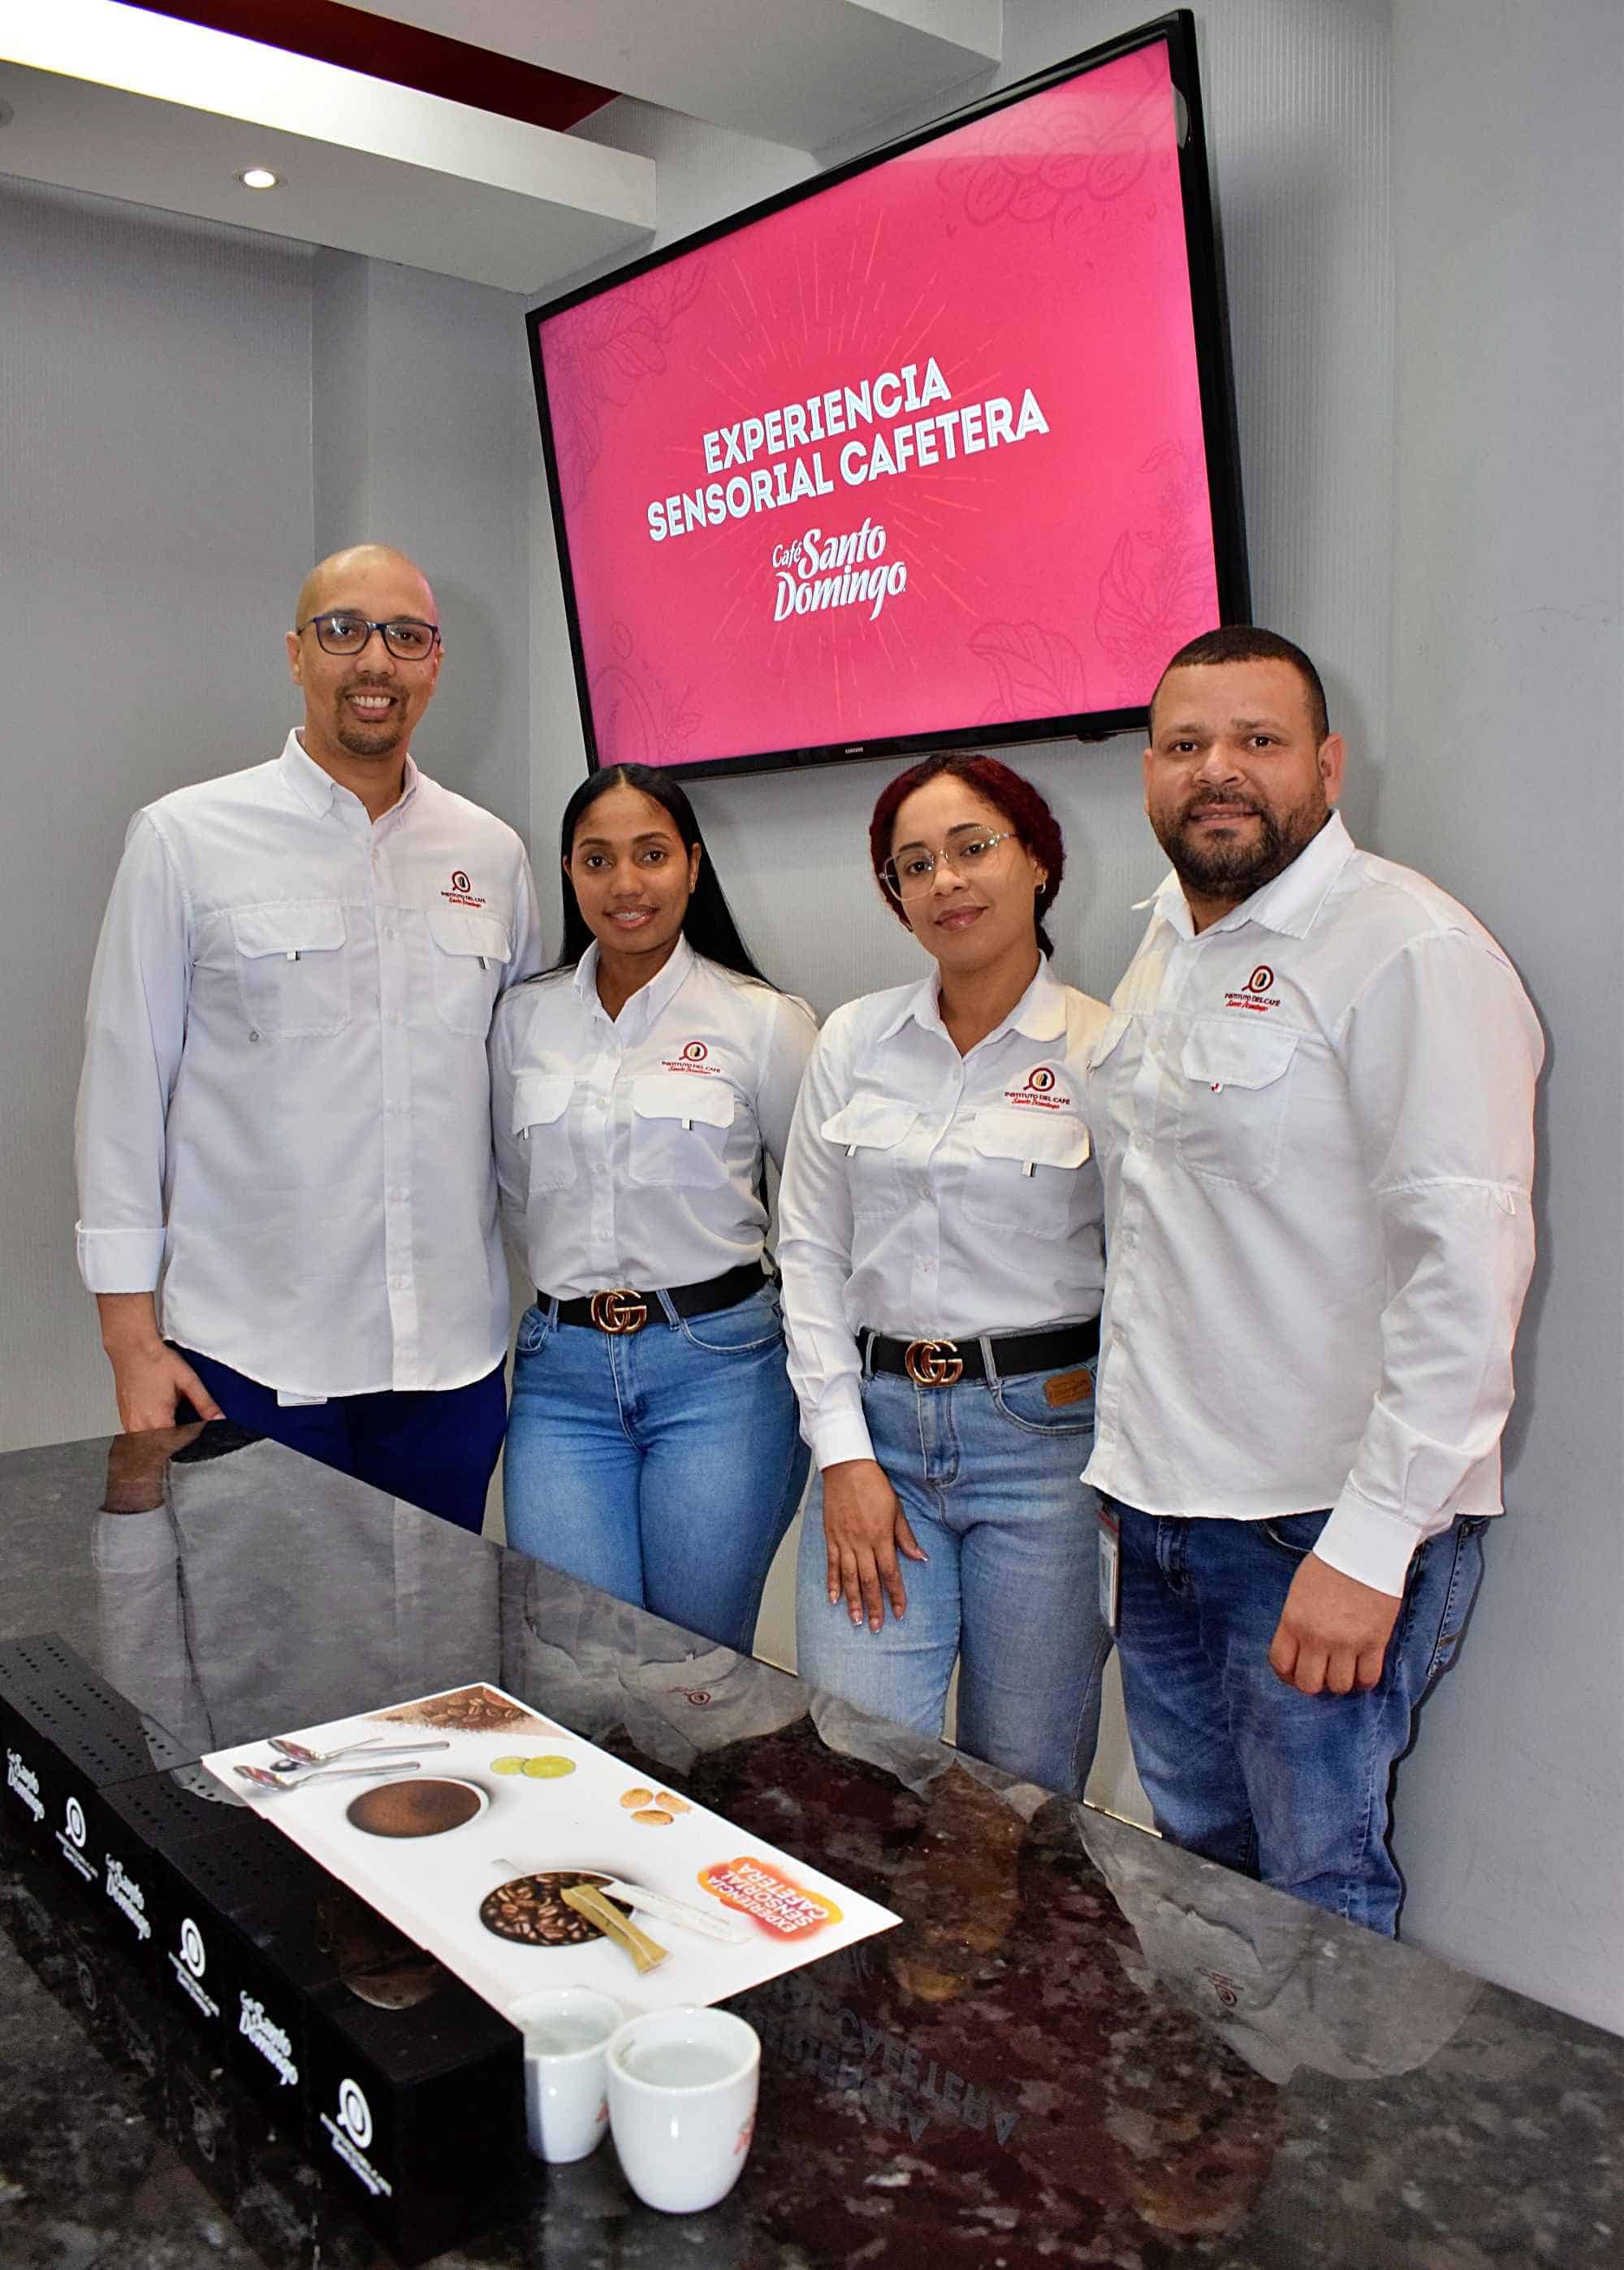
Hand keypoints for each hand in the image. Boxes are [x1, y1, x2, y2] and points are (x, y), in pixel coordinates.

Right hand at [97, 1293, 222, 1432]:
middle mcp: (139, 1426)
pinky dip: (151, 1433)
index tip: (196, 1431)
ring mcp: (128, 1424)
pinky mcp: (124, 1419)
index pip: (177, 1446)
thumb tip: (220, 1419)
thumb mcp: (188, 1381)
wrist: (132, 1348)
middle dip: (175, 1444)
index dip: (190, 1441)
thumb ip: (205, 1403)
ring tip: (169, 1419)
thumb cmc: (154, 1361)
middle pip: (161, 1449)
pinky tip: (157, 1418)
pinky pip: (138, 1436)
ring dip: (162, 1440)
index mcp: (157, 1420)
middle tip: (182, 1425)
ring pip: (149, 1445)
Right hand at [819, 1459, 926, 1631]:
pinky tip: (834, 1598)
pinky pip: (832, 1564)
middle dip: (873, 1606)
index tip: (899, 1612)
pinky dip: (833, 1582)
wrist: (846, 1467)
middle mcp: (861, 1542)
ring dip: (853, 1601)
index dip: (896, 1595)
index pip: (890, 1572)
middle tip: (876, 1626)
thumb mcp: (897, 1508)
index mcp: (881, 1536)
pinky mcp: (831, 1536)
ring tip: (856, 1620)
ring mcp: (844, 1540)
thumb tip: (920, 1557)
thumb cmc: (873, 1484)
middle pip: (869, 1581)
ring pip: (849, 1577)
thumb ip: (906, 1536)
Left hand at [1268, 1553, 1401, 1695]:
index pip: (1281, 1664)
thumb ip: (1295, 1622)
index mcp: (1293, 1621)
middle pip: (1309, 1684)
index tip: (1295, 1673)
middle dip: (1313, 1683)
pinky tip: (1361, 1672)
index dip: (1287, 1675)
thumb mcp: (1299, 1591)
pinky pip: (1368, 1678)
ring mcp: (1346, 1642)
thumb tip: (1299, 1647)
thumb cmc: (1331, 1563)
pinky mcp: (1374, 1642)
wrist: (1364, 1549)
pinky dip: (1364, 1681)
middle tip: (1321, 1674)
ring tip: (1343, 1670)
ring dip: (1340, 1682)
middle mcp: (1317, 1637)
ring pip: (1339, 1686)